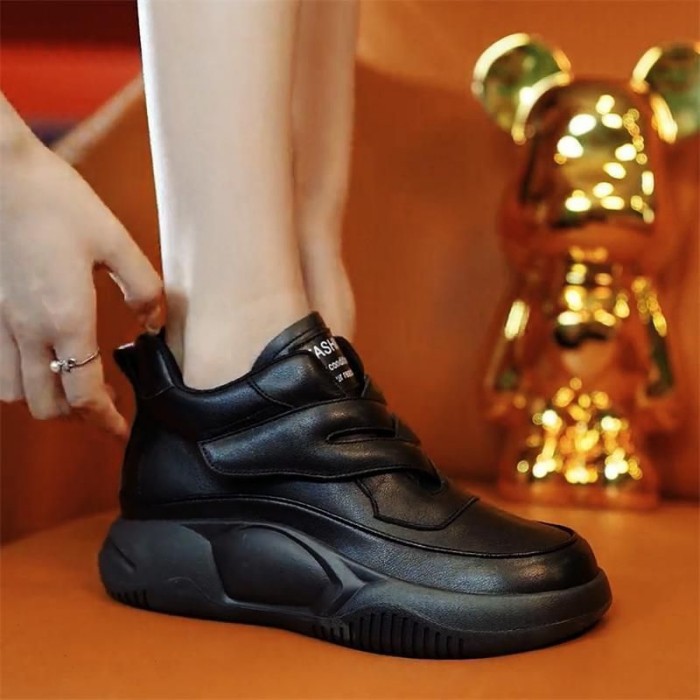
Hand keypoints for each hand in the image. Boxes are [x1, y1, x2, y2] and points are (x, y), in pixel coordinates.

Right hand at [0, 124, 162, 436]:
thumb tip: (157, 323)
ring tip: (73, 387)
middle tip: (106, 407)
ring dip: (46, 400)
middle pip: (47, 406)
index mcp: (66, 318)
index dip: (105, 422)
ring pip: (14, 393)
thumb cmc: (58, 201)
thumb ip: (144, 288)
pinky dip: (17, 379)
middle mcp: (27, 330)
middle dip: (79, 416)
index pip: (85, 394)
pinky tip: (39, 361)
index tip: (122, 432)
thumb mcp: (115, 241)